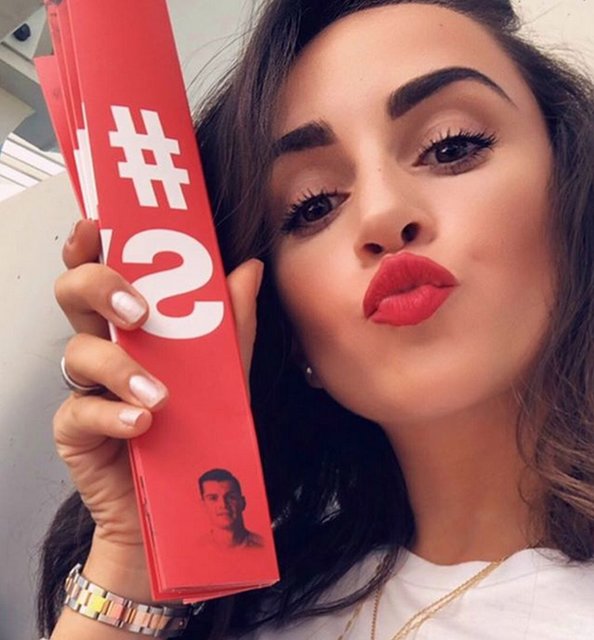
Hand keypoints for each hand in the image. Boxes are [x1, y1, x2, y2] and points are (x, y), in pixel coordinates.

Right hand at [53, 219, 263, 549]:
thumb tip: (248, 268)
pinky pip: (80, 412)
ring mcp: (86, 389)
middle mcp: (105, 347)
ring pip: (78, 352)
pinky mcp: (76, 430)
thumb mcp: (225, 374)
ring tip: (159, 394)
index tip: (97, 226)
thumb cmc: (197, 430)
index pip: (106, 273)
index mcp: (133, 327)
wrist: (181, 498)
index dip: (91, 246)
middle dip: (98, 286)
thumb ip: (234, 324)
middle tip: (138, 308)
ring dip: (120, 367)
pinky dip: (113, 415)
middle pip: (75, 295)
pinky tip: (141, 423)